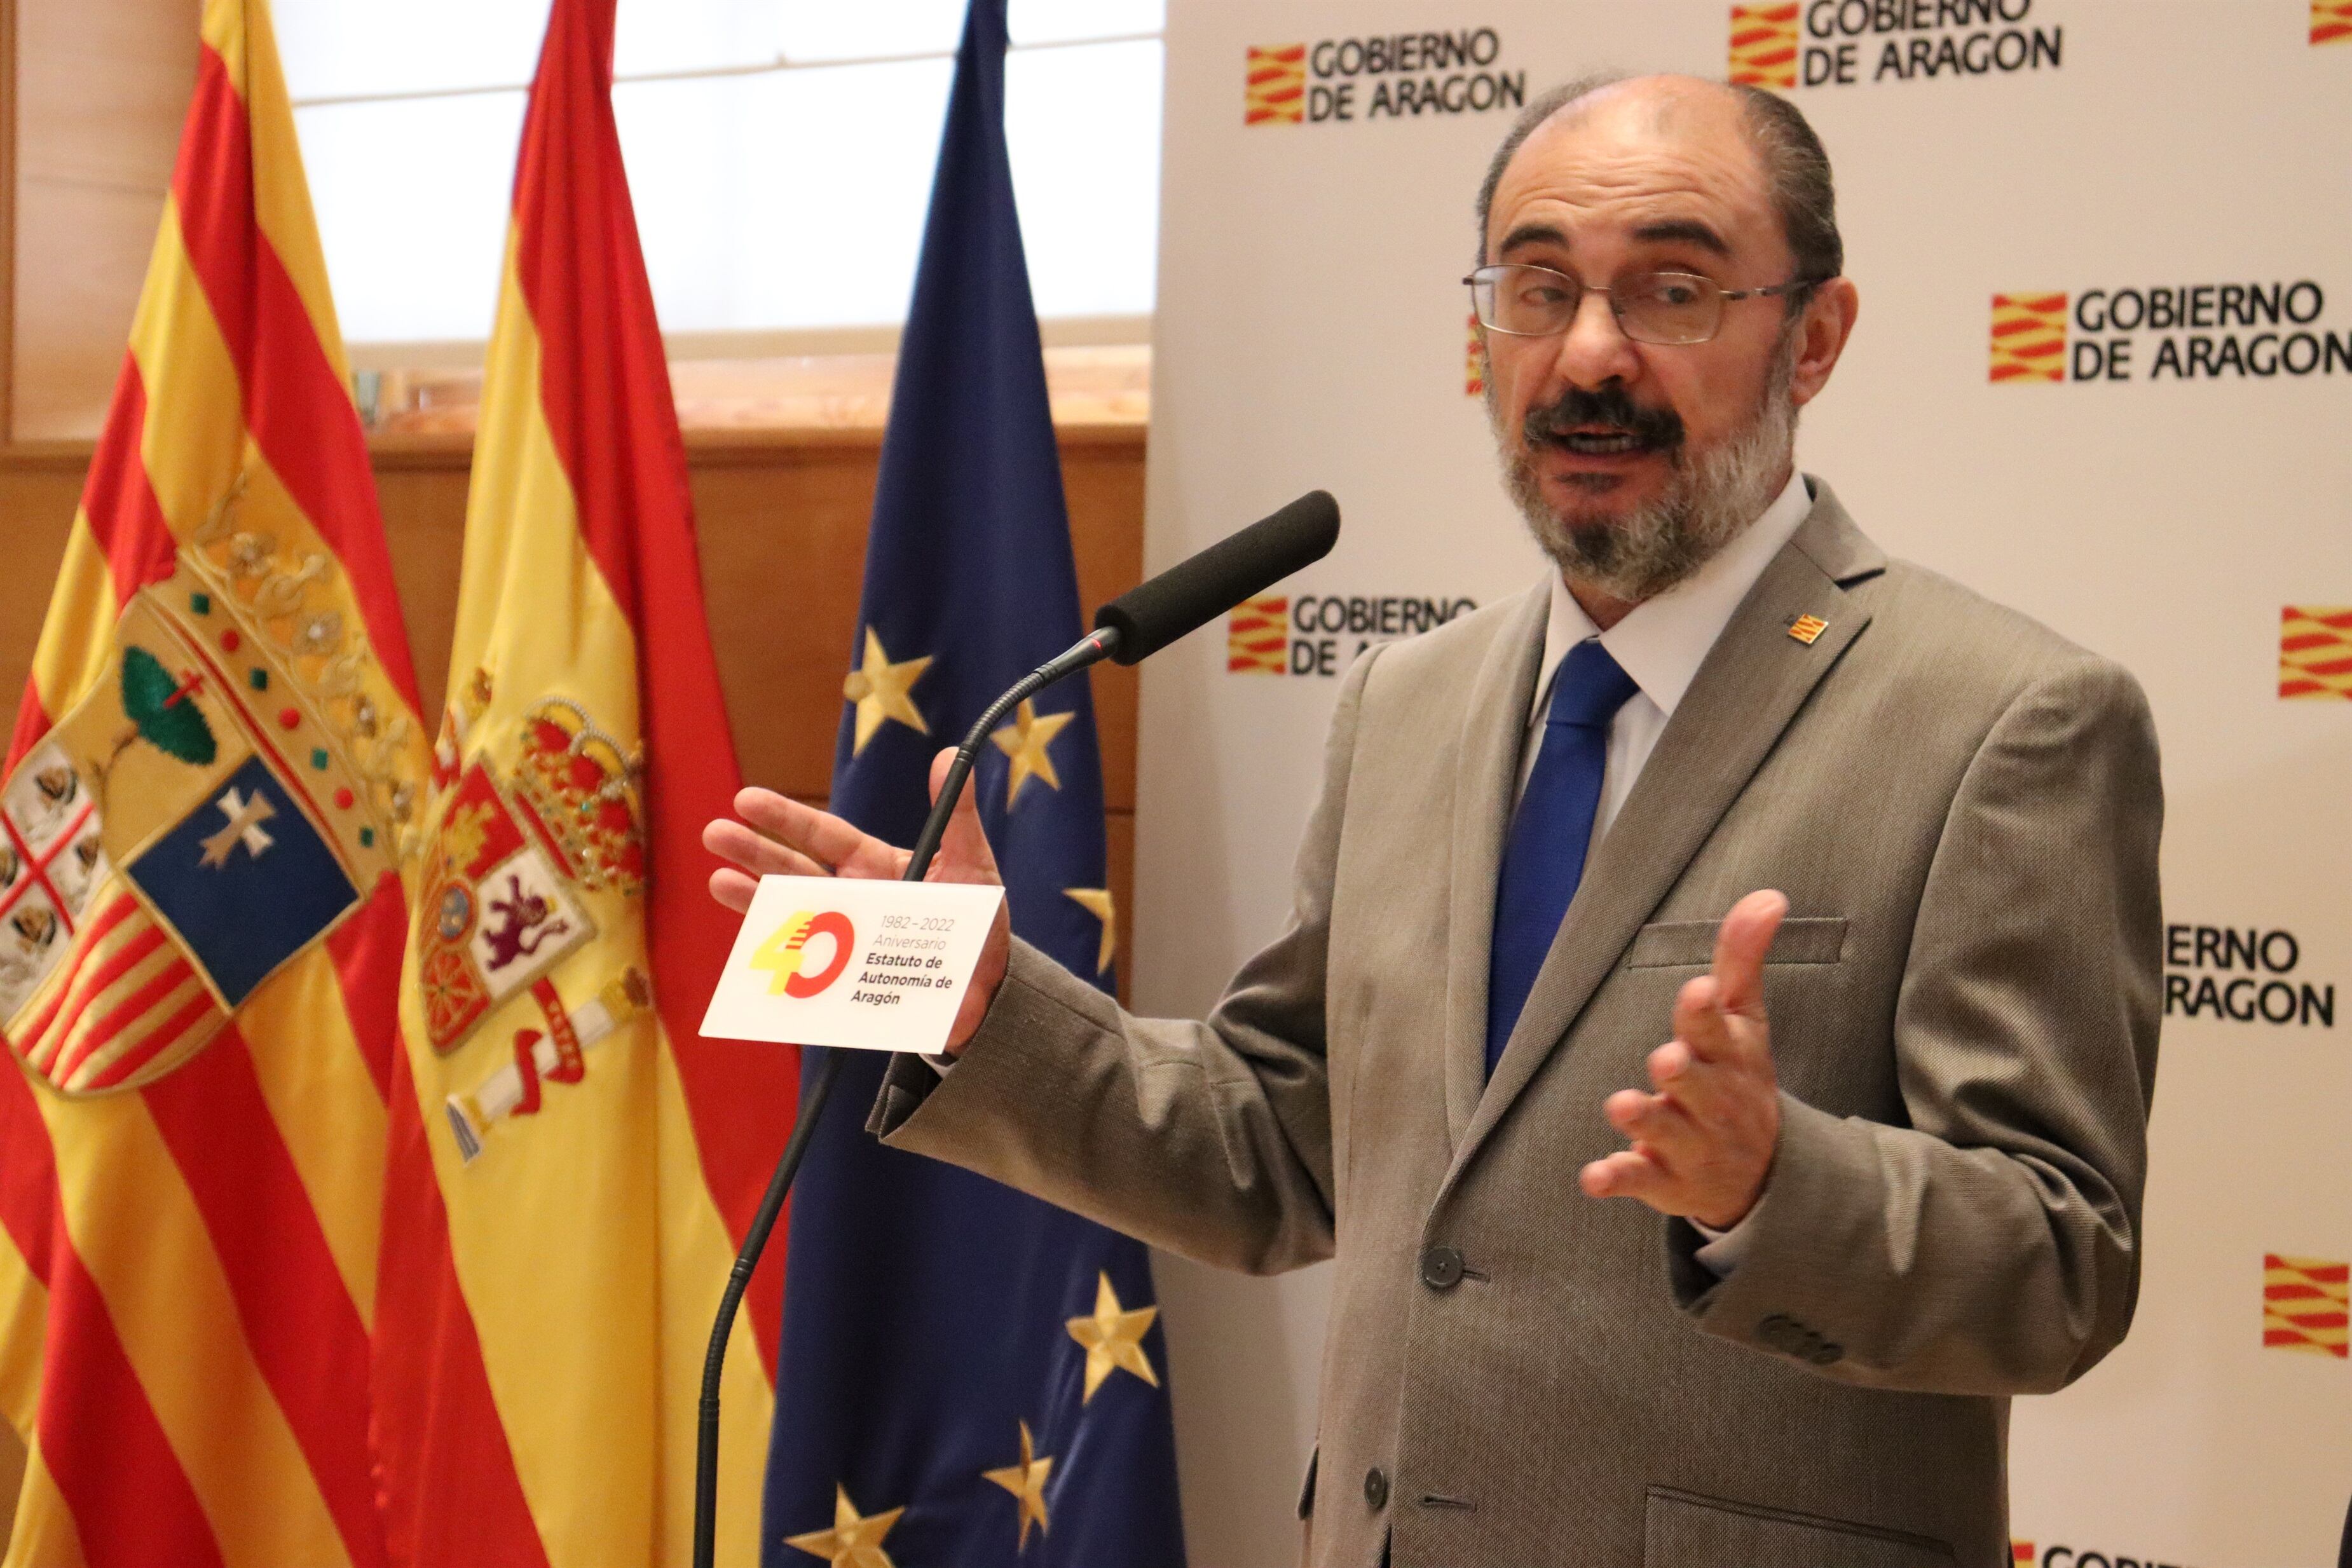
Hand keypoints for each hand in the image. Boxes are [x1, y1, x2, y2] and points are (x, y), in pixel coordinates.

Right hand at [701, 749, 1011, 1052]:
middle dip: (755, 852)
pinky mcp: (847, 979)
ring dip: (754, 900)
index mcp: (873, 866)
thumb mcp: (973, 862)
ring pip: (791, 916)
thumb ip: (958, 815)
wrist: (990, 988)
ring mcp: (844, 939)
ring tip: (719, 882)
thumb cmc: (979, 920)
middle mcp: (851, 898)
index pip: (823, 836)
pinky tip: (756, 953)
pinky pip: (807, 970)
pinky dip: (781, 963)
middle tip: (715, 834)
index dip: (785, 818)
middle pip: (794, 871)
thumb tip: (947, 757)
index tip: (746, 800)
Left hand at [1579, 889, 1785, 1229]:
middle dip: (1683, 1072)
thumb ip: (1742, 959)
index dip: (1704, 1015)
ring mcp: (1689, 1144)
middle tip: (1666, 1060)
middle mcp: (1712, 1100)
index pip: (1718, 1030)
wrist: (1761, 1177)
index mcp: (1729, 1057)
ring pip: (1665, 1131)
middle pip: (1697, 1085)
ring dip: (1644, 1119)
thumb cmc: (1738, 1079)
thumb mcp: (1744, 1021)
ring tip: (1621, 1105)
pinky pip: (1639, 1180)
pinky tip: (1594, 1176)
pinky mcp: (1664, 1180)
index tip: (1695, 992)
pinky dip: (1617, 1177)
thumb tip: (1769, 896)